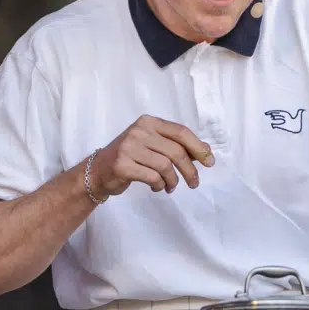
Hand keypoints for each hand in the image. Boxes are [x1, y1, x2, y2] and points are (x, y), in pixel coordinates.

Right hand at [89, 116, 214, 197]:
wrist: (99, 171)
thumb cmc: (131, 157)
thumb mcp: (154, 145)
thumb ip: (177, 145)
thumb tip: (206, 150)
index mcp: (149, 122)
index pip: (181, 132)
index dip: (198, 148)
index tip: (209, 163)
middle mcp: (139, 131)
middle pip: (176, 151)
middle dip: (190, 170)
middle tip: (194, 183)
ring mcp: (129, 147)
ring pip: (165, 166)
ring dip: (173, 181)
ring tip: (171, 187)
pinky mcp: (122, 165)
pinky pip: (152, 177)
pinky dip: (160, 185)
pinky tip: (158, 187)